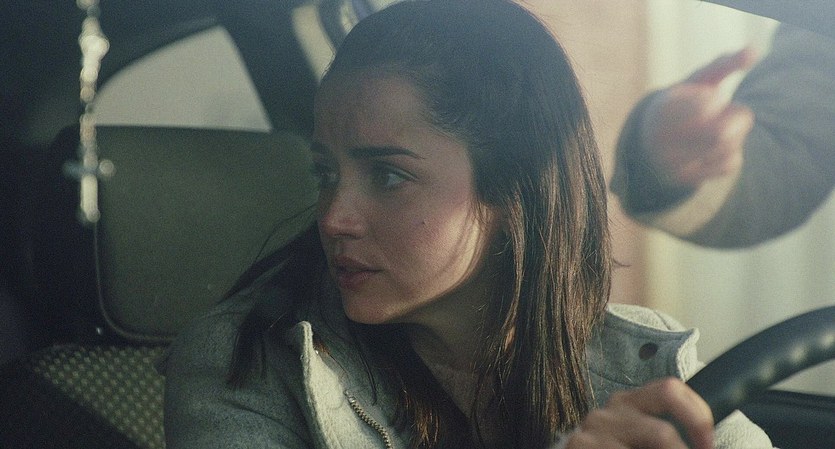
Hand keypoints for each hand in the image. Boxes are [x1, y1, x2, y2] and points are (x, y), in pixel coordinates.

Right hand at [566, 378, 713, 448]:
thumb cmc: (616, 447)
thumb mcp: (641, 434)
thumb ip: (664, 432)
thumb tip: (705, 445)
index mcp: (631, 402)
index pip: (671, 390)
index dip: (697, 417)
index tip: (708, 445)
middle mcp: (611, 411)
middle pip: (661, 433)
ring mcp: (593, 430)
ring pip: (651, 441)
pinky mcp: (579, 446)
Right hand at [639, 47, 757, 188]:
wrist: (654, 143)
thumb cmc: (684, 104)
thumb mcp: (697, 82)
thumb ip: (723, 64)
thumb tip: (753, 51)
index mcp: (661, 110)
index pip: (703, 107)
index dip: (714, 102)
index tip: (711, 100)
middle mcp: (661, 140)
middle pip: (720, 133)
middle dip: (737, 118)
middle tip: (735, 111)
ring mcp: (672, 163)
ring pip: (726, 148)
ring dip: (738, 134)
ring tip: (727, 127)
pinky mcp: (686, 180)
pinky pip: (728, 165)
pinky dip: (733, 152)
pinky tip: (721, 147)